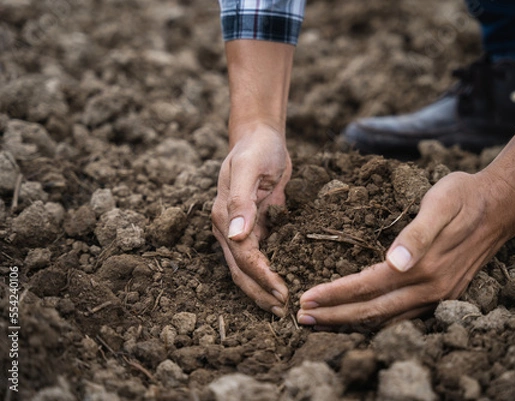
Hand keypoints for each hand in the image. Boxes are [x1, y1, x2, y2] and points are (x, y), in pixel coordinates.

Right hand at [212, 123, 291, 316]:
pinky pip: (261, 254)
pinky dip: (270, 271)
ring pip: (249, 268)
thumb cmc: (255, 149)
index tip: (283, 293)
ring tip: (282, 306)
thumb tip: (234, 236)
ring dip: (263, 288)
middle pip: (242, 271)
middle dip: (261, 293)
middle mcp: (229, 228)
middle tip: (284, 312)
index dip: (262, 279)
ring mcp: (242, 229)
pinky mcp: (257, 225)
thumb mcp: (249, 170)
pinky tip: (285, 280)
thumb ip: (241, 202)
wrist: (260, 136)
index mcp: (223, 218)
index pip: (244, 259)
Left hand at [296, 171, 514, 327]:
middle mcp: (431, 288)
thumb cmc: (464, 197)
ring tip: (322, 322)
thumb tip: (395, 262)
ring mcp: (440, 296)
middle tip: (302, 317)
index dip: (335, 294)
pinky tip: (360, 318)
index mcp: (424, 267)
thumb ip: (417, 234)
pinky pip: (402, 316)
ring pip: (387, 319)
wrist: (502, 205)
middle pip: (373, 311)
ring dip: (351, 322)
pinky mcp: (444, 295)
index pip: (367, 287)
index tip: (307, 297)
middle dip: (334, 316)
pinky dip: (375, 321)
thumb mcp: (439, 204)